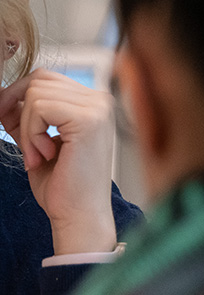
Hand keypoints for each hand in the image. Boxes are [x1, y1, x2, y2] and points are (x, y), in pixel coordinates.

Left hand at [0, 70, 118, 255]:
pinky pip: (39, 107)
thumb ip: (28, 116)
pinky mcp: (89, 119)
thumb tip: (3, 95)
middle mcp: (102, 101)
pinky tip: (44, 154)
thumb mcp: (39, 141)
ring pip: (36, 93)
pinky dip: (31, 132)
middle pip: (39, 80)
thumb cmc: (64, 185)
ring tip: (37, 155)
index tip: (8, 123)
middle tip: (23, 145)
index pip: (46, 79)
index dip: (18, 97)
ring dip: (26, 127)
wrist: (79, 214)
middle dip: (18, 110)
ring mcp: (98, 109)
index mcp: (95, 105)